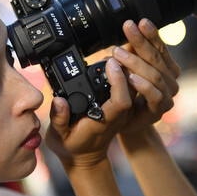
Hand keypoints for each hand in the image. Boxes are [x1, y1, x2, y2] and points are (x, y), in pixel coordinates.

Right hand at [44, 18, 179, 167]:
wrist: (85, 155)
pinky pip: (134, 80)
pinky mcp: (122, 100)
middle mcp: (119, 113)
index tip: (110, 63)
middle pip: (134, 88)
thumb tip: (60, 101)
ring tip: (126, 40)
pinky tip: (128, 46)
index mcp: (105, 122)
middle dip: (130, 65)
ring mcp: (123, 107)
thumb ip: (59, 119)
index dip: (120, 82)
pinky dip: (134, 63)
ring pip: (138, 82)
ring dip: (135, 60)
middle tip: (117, 45)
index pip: (121, 102)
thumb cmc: (71, 145)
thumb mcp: (59, 137)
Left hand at [112, 18, 179, 139]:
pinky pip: (154, 95)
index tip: (139, 21)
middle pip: (156, 58)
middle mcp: (171, 79)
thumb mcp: (129, 69)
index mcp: (167, 66)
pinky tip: (131, 78)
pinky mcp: (161, 109)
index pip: (160, 46)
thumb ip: (131, 53)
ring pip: (154, 75)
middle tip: (126, 29)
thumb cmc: (130, 93)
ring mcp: (168, 95)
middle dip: (140, 41)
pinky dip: (143, 85)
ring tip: (118, 53)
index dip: (151, 33)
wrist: (129, 121)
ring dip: (135, 62)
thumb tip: (124, 30)